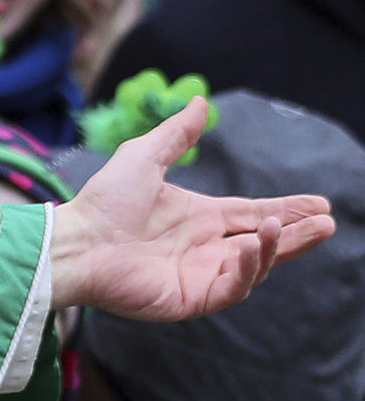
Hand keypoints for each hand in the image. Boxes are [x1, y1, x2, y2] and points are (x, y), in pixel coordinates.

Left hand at [48, 100, 334, 318]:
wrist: (74, 243)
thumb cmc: (101, 203)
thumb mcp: (143, 158)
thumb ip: (175, 135)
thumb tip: (200, 102)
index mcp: (199, 218)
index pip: (253, 214)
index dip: (287, 210)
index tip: (320, 204)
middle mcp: (204, 248)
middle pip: (264, 243)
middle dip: (296, 234)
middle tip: (326, 223)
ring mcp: (198, 275)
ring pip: (254, 267)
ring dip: (276, 248)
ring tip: (286, 227)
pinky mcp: (189, 298)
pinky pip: (231, 288)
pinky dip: (248, 269)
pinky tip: (255, 246)